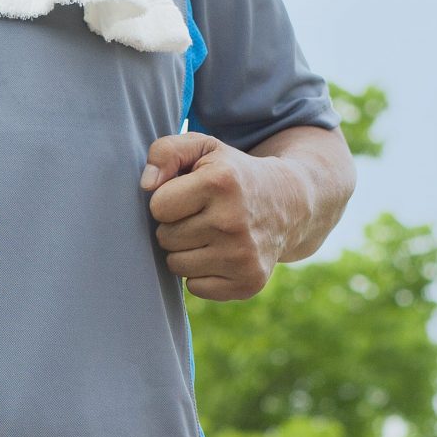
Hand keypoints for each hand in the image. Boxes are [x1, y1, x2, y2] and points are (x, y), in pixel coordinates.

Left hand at [141, 133, 293, 300]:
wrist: (290, 203)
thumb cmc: (232, 174)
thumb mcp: (203, 148)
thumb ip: (166, 152)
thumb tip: (147, 185)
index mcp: (221, 182)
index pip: (158, 206)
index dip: (168, 199)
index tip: (189, 194)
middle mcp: (233, 221)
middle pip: (165, 238)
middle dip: (175, 225)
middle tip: (201, 214)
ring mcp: (243, 257)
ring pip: (176, 265)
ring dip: (185, 250)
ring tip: (210, 233)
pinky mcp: (249, 283)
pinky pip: (195, 287)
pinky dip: (202, 273)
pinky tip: (221, 254)